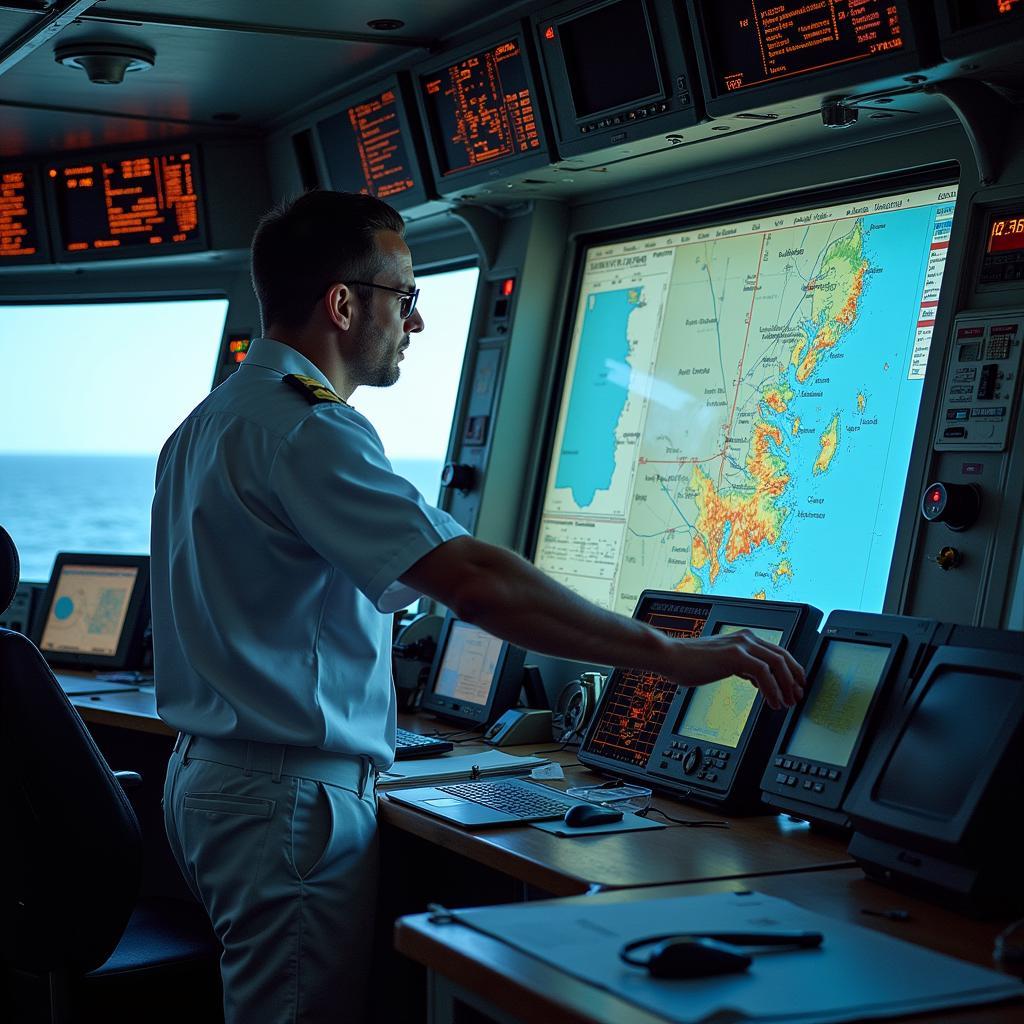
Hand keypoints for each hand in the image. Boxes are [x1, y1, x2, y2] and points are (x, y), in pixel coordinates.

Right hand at [663, 630, 804, 710]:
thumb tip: (757, 680)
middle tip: (797, 697)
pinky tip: (772, 702)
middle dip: (794, 679)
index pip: (777, 652)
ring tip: (786, 703)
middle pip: (783, 656)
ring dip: (786, 686)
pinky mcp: (735, 655)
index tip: (795, 686)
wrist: (671, 657)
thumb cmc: (690, 663)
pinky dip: (772, 690)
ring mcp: (741, 645)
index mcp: (744, 638)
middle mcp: (746, 638)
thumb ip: (741, 667)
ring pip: (778, 664)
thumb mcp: (722, 663)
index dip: (792, 670)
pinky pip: (764, 673)